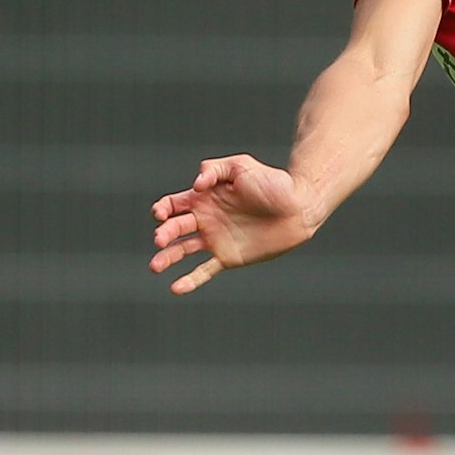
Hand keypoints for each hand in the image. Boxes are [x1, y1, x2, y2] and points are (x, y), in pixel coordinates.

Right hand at [149, 155, 311, 293]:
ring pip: (183, 251)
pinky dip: (190, 280)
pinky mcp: (229, 257)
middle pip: (175, 228)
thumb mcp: (242, 166)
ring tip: (155, 266)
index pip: (174, 204)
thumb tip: (196, 184)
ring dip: (167, 258)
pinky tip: (175, 288)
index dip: (163, 209)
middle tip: (160, 240)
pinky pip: (205, 271)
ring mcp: (216, 239)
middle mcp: (207, 219)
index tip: (160, 214)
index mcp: (206, 197)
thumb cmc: (273, 182)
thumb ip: (216, 169)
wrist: (299, 206)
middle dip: (164, 234)